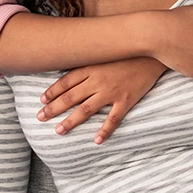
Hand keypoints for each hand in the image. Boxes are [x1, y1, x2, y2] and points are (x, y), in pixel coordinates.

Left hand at [37, 57, 165, 143]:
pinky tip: (96, 141)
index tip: (41, 100)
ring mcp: (112, 92)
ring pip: (86, 110)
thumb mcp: (102, 53)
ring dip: (71, 121)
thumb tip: (68, 68)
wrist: (152, 52)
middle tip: (40, 117)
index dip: (52, 92)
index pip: (65, 82)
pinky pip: (113, 119)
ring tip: (58, 131)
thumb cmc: (125, 51)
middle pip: (71, 97)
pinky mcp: (126, 100)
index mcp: (90, 68)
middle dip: (53, 108)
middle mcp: (97, 81)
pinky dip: (105, 130)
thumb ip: (87, 62)